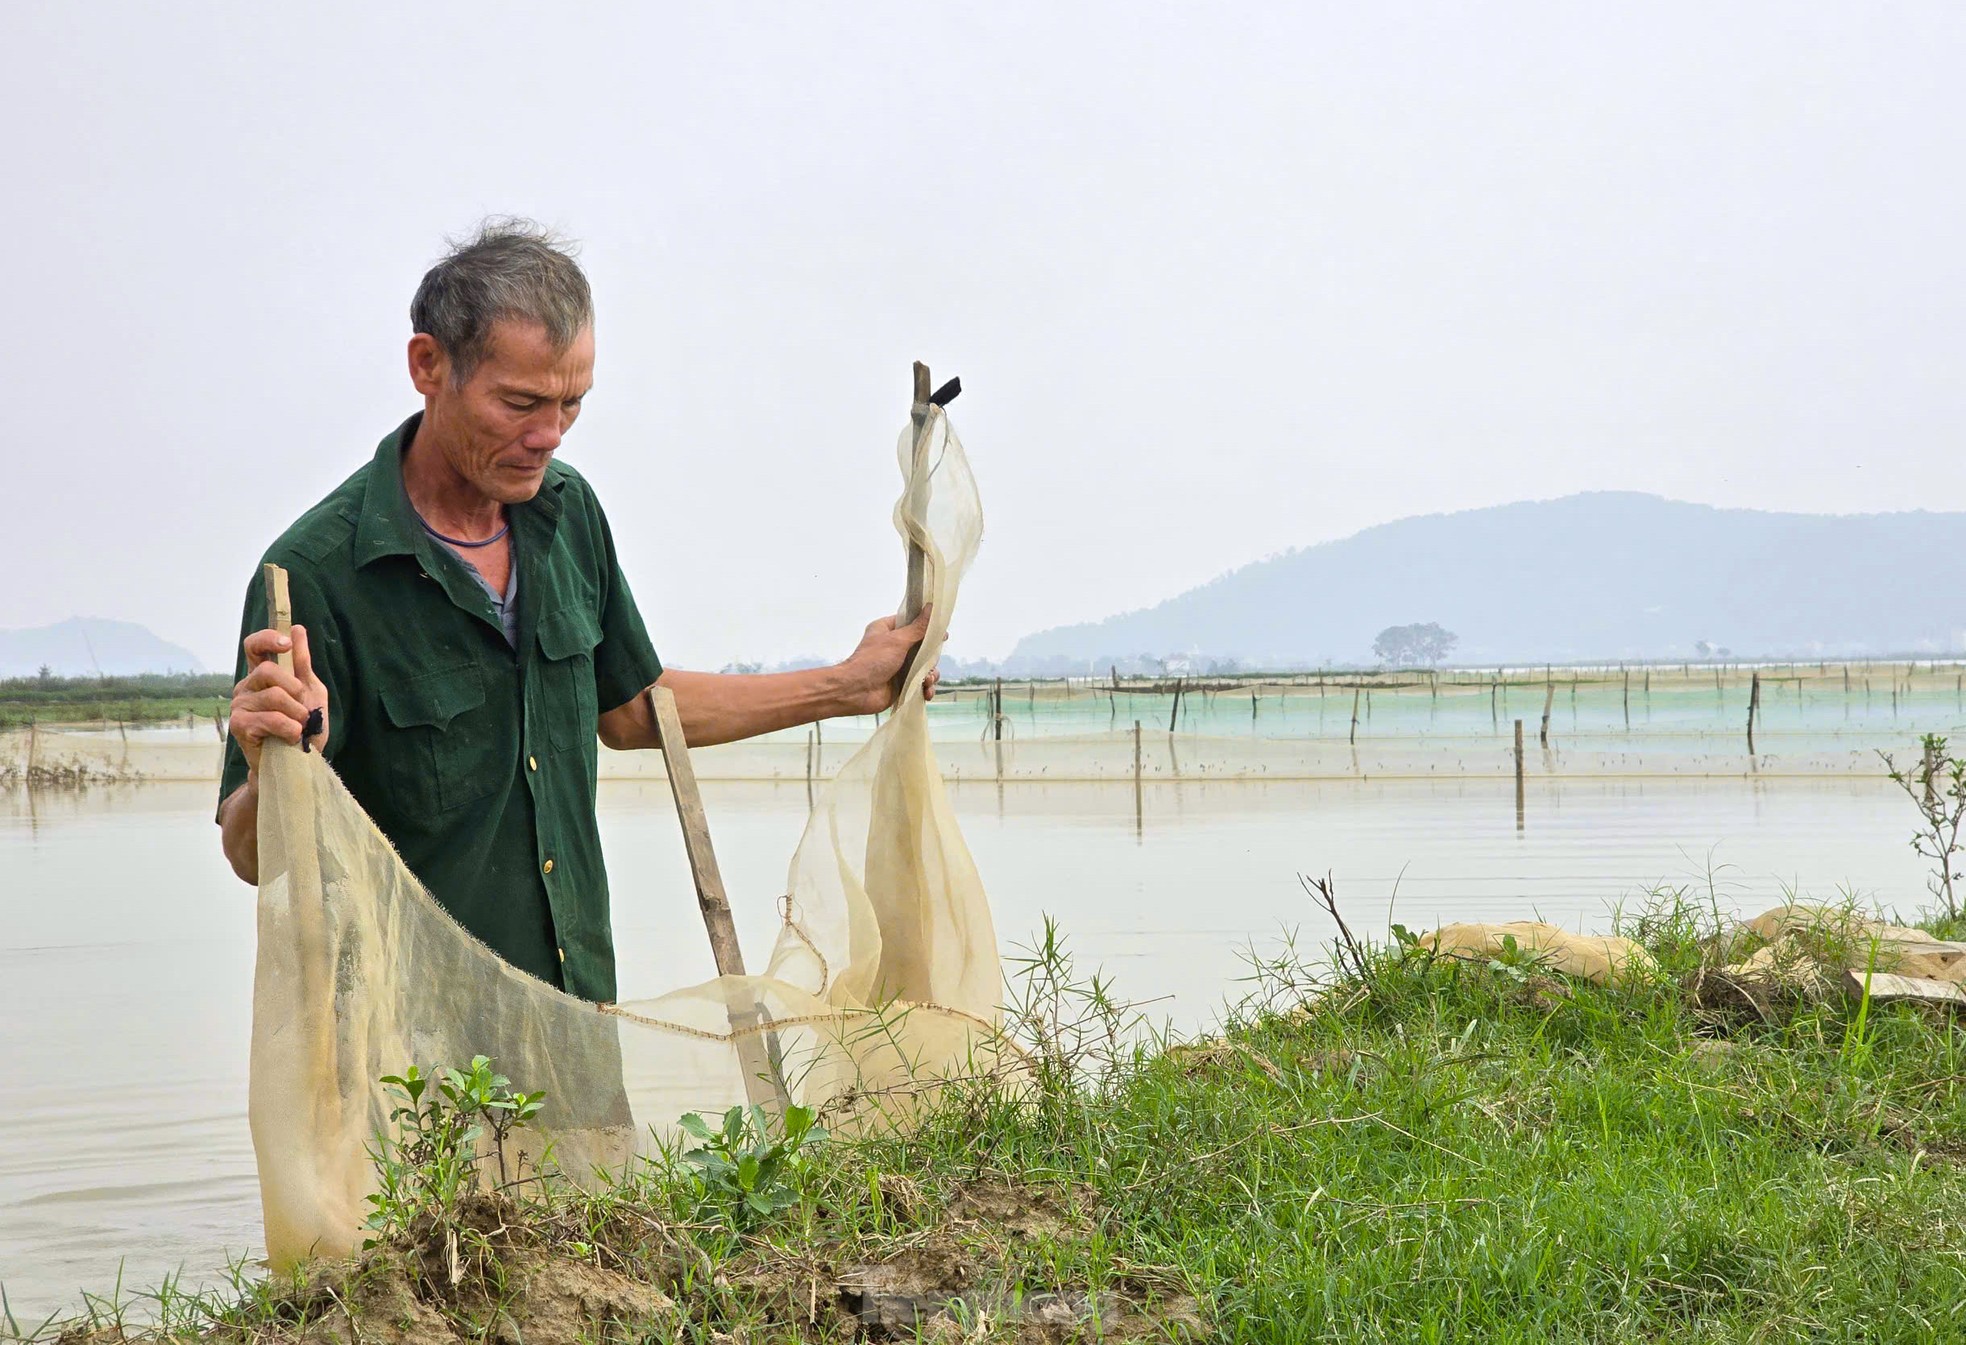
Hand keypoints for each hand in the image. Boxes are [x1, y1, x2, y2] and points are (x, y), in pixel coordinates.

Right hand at [229, 625, 329, 774]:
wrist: (298, 763)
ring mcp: (240, 706)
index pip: (254, 646)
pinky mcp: (239, 725)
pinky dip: (289, 728)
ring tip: (300, 727)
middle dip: (296, 690)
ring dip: (297, 713)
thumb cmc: (303, 728)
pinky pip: (270, 718)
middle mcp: (247, 687)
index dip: (267, 639)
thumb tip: (297, 628)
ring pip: (274, 695)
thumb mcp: (310, 691)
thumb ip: (302, 663)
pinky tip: (292, 737)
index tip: (287, 644)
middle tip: (304, 710)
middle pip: (269, 670)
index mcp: (262, 676)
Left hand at [842, 605, 940, 713]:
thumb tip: (931, 608)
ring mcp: (898, 666)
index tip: (942, 633)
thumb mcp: (898, 640)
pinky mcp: (902, 684)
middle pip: (924, 647)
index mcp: (888, 630)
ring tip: (926, 681)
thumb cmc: (872, 661)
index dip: (928, 627)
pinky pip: (921, 684)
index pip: (912, 622)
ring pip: (925, 667)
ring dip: (930, 675)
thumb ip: (918, 627)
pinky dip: (926, 688)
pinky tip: (925, 692)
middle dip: (931, 658)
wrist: (855, 691)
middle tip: (931, 663)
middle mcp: (894, 647)